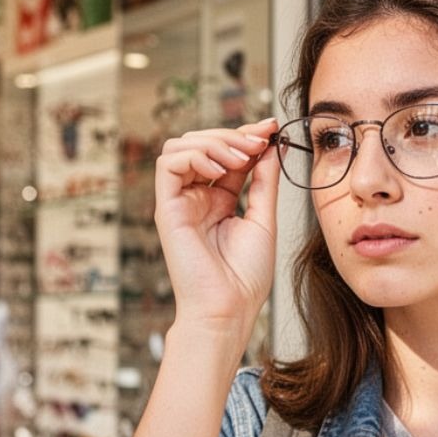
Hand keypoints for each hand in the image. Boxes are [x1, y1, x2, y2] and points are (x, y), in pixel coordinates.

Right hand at [153, 118, 280, 336]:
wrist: (228, 308)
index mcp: (220, 200)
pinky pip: (168, 164)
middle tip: (259, 140)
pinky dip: (194, 155)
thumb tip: (271, 147)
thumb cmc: (245, 277)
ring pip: (182, 146)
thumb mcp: (263, 219)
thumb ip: (264, 182)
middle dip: (233, 135)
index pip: (228, 154)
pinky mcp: (166, 208)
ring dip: (214, 141)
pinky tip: (220, 166)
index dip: (247, 136)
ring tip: (242, 156)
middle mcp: (197, 197)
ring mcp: (180, 201)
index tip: (271, 127)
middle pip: (203, 143)